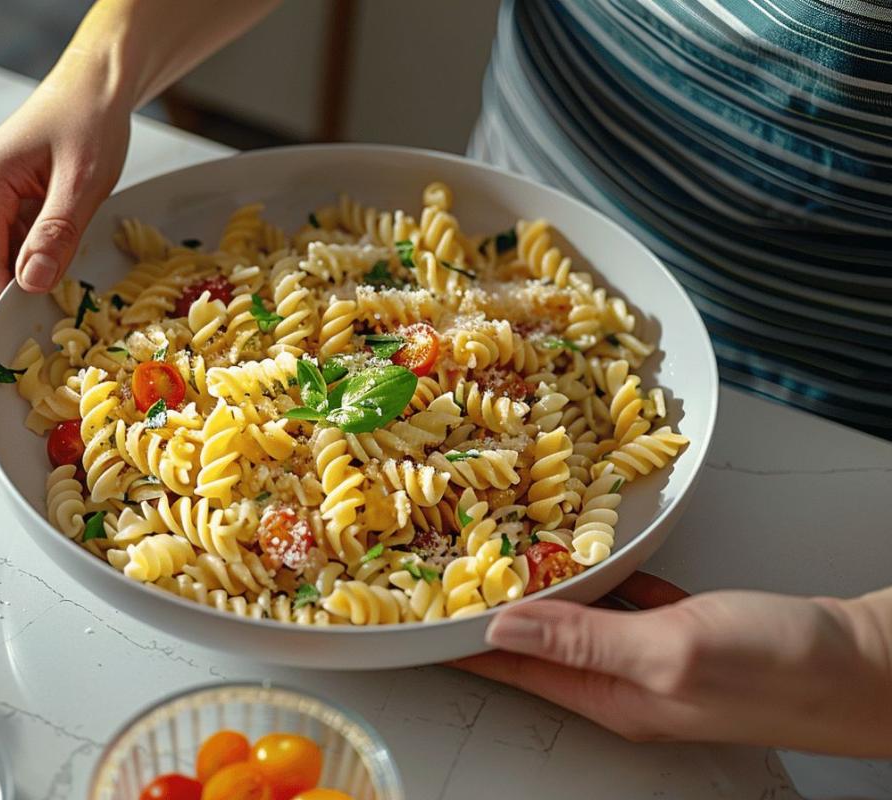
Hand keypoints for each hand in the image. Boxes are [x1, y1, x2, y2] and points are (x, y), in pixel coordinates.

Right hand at [0, 76, 129, 313]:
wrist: (88, 93)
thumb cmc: (87, 124)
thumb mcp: (84, 181)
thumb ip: (57, 233)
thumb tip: (32, 284)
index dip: (5, 310)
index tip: (38, 336)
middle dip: (16, 298)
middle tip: (66, 304)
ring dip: (26, 280)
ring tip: (68, 258)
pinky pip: (3, 256)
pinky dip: (30, 264)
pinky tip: (59, 246)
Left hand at [453, 580, 891, 756]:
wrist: (868, 663)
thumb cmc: (783, 667)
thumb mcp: (672, 650)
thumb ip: (585, 639)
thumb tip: (504, 629)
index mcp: (612, 695)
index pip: (512, 671)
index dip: (459, 646)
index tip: (413, 622)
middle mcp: (624, 678)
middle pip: (535, 646)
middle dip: (486, 614)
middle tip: (443, 575)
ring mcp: (654, 652)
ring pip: (574, 619)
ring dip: (534, 593)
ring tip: (491, 560)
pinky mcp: (683, 627)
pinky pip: (619, 601)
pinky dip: (591, 579)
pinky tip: (576, 556)